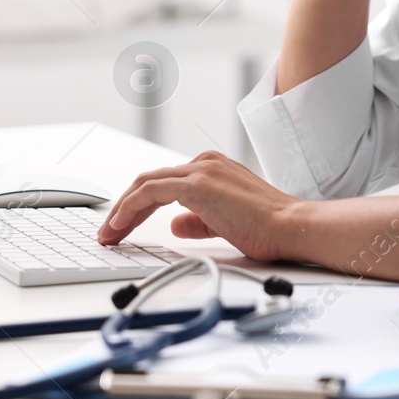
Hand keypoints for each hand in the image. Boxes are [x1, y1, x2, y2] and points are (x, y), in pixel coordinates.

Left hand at [97, 150, 299, 261]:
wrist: (290, 226)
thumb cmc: (267, 226)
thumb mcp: (224, 221)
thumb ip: (198, 220)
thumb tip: (176, 224)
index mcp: (212, 168)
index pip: (164, 183)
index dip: (138, 206)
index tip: (123, 227)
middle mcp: (204, 163)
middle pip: (150, 181)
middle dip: (124, 208)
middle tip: (108, 232)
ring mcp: (201, 170)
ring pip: (146, 184)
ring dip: (122, 210)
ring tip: (109, 234)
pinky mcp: (197, 184)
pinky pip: (150, 192)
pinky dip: (130, 208)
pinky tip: (120, 226)